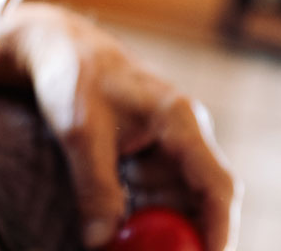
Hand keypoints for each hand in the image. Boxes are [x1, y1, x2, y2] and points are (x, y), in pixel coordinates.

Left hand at [0, 3, 239, 250]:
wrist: (61, 49)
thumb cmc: (73, 79)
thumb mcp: (80, 134)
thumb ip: (95, 189)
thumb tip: (104, 242)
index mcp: (180, 120)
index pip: (217, 185)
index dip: (218, 229)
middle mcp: (187, 134)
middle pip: (202, 201)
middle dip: (183, 236)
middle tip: (150, 250)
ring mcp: (173, 146)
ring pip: (177, 204)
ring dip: (153, 225)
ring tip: (118, 231)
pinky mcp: (155, 156)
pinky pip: (157, 198)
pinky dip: (140, 214)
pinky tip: (111, 210)